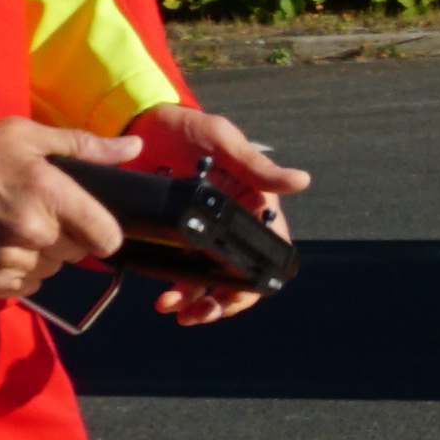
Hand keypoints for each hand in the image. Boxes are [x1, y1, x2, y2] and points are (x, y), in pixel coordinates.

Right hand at [0, 120, 141, 297]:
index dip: (104, 232)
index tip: (91, 224)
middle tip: (33, 212)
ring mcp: (9, 262)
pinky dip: (18, 273)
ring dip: (40, 255)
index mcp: (49, 194)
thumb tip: (134, 148)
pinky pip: (25, 288)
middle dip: (65, 236)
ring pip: (51, 271)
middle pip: (77, 252)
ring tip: (10, 228)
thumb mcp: (22, 135)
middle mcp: (33, 233)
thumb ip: (83, 145)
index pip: (107, 236)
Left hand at [128, 103, 310, 326]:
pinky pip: (180, 273)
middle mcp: (231, 223)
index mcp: (253, 204)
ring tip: (179, 313)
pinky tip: (163, 299)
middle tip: (200, 314)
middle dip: (223, 303)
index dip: (258, 279)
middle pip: (239, 277)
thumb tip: (301, 181)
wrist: (137, 125)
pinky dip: (175, 292)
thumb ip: (257, 167)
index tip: (237, 294)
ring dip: (198, 305)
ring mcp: (201, 233)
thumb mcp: (224, 143)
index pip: (269, 250)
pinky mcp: (173, 237)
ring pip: (210, 283)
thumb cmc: (188, 128)